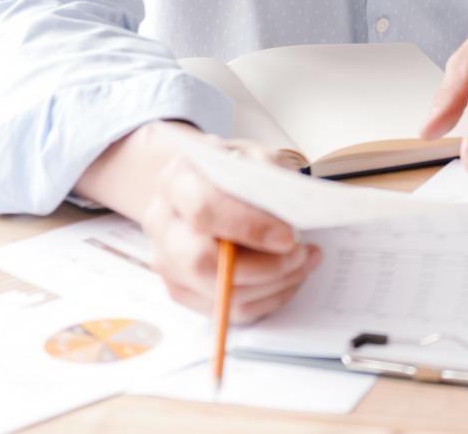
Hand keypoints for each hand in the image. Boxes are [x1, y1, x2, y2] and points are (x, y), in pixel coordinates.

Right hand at [126, 124, 322, 322]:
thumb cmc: (233, 172)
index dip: (248, 227)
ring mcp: (167, 260)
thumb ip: (270, 177)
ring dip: (272, 285)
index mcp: (178, 180)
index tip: (288, 236)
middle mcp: (163, 223)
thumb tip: (292, 215)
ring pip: (219, 292)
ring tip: (304, 263)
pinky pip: (227, 310)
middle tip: (300, 254)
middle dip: (262, 266)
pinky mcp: (181, 288)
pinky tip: (289, 278)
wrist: (204, 186)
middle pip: (202, 262)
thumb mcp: (256, 157)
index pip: (204, 210)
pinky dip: (267, 298)